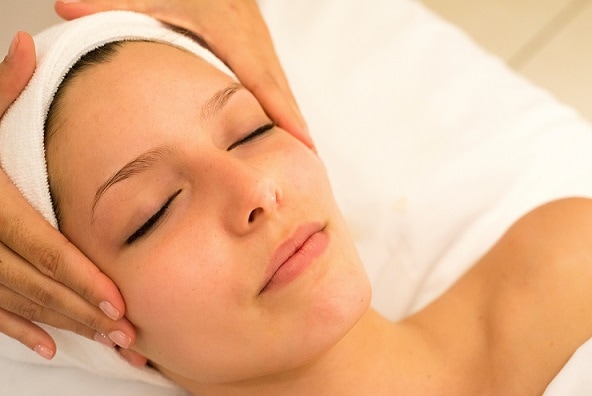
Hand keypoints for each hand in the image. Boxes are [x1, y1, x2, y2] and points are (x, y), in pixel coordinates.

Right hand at [0, 32, 135, 358]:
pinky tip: (48, 343)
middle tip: (127, 334)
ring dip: (61, 325)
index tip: (119, 302)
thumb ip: (1, 87)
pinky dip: (17, 329)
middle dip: (83, 313)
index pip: (42, 249)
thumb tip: (26, 44)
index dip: (81, 279)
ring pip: (15, 305)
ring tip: (105, 341)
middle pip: (36, 286)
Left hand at [55, 0, 312, 148]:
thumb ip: (114, 4)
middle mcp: (254, 47)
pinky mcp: (259, 52)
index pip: (263, 82)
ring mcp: (260, 50)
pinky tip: (285, 131)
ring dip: (292, 122)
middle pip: (281, 94)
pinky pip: (276, 86)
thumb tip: (66, 10)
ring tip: (301, 158)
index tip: (302, 145)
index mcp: (234, 37)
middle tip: (307, 165)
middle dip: (296, 129)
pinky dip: (284, 110)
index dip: (284, 116)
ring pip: (282, 92)